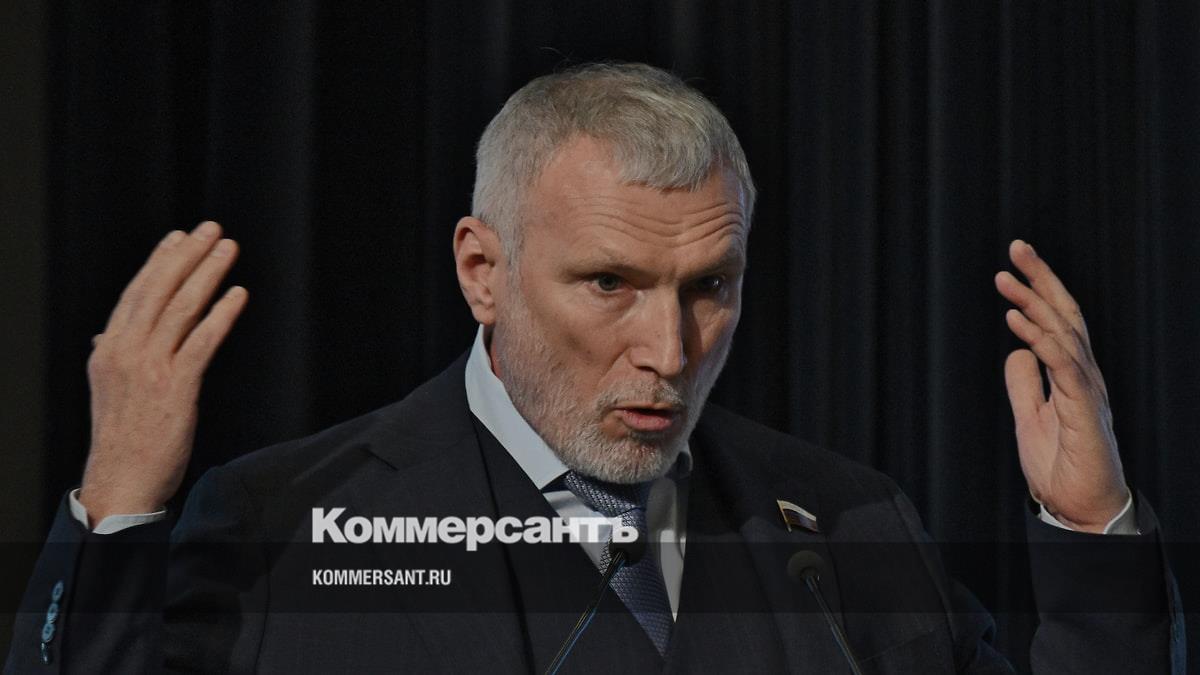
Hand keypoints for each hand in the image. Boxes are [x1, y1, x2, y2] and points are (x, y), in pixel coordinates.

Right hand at [79, 221, 247, 524]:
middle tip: (210, 229)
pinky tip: (238, 295)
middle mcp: (125, 351)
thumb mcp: (107, 390)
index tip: (178, 237)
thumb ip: (109, 357)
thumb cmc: (122, 437)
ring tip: (227, 249)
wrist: (121, 479)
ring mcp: (150, 367)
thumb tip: (104, 334)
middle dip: (187, 255)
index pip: (135, 293)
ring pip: (181, 307)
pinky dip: (221, 314)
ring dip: (208, 273)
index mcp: (108, 349)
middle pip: (159, 290)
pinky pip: (202, 341)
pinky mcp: (176, 386)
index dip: (159, 261)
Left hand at [994, 240, 1126, 532]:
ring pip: (1064, 334)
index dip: (1040, 289)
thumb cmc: (1062, 466)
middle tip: (1017, 247)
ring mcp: (1088, 391)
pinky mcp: (1085, 411)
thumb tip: (1016, 352)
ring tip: (1005, 280)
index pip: (1058, 321)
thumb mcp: (1031, 417)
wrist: (1080, 509)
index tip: (1015, 262)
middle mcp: (1084, 375)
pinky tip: (1017, 321)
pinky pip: (1065, 367)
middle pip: (1065, 315)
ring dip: (1034, 303)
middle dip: (1042, 278)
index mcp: (1073, 374)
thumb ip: (1025, 384)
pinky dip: (1042, 340)